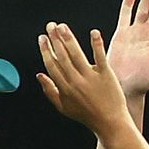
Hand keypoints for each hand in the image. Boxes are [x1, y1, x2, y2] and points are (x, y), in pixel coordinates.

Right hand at [37, 22, 129, 137]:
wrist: (109, 123)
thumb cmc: (87, 115)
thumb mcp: (63, 107)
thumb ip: (50, 90)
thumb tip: (39, 75)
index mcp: (65, 88)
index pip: (52, 65)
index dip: (46, 50)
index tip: (42, 38)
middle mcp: (75, 81)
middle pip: (62, 56)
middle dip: (54, 39)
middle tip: (51, 25)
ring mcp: (90, 77)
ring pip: (76, 54)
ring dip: (68, 38)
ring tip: (63, 26)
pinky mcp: (106, 75)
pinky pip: (100, 57)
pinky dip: (96, 44)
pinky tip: (93, 32)